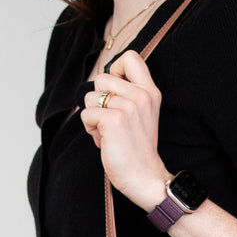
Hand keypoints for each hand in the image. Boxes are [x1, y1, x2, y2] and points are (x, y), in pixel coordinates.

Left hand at [80, 50, 170, 209]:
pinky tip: (102, 140)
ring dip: (93, 116)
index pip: (130, 57)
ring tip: (107, 132)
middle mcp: (141, 96)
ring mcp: (127, 107)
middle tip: (109, 120)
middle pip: (102, 78)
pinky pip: (86, 114)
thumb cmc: (139, 150)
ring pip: (90, 97)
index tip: (115, 91)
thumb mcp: (142, 114)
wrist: (145, 178)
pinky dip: (89, 128)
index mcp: (150, 92)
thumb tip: (100, 84)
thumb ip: (129, 95)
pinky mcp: (112, 121)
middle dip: (98, 99)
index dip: (115, 69)